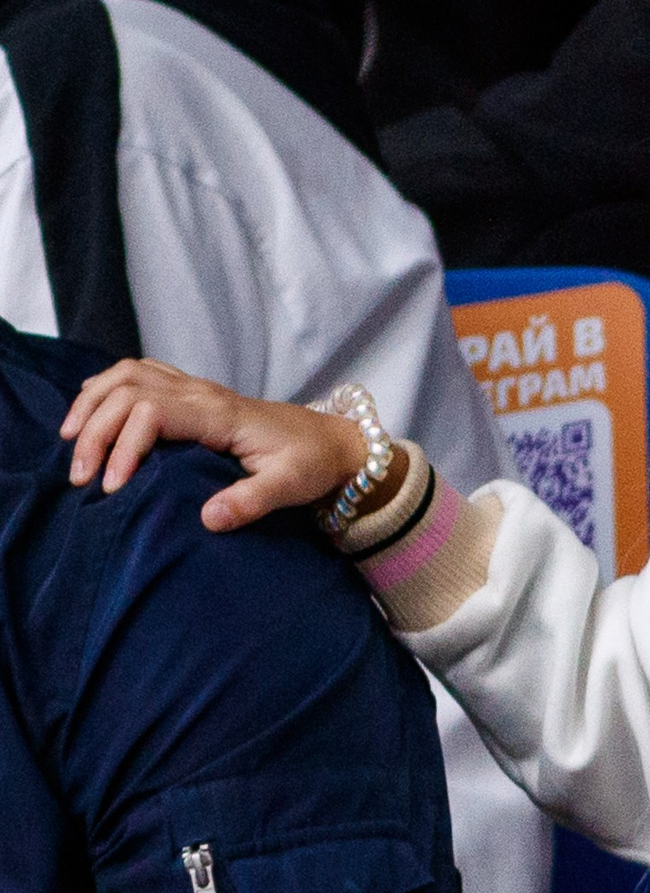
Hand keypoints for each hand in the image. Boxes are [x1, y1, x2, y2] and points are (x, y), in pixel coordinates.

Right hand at [61, 360, 368, 531]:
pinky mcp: (194, 393)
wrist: (335, 442)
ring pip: (127, 375)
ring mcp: (196, 388)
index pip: (151, 412)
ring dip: (92, 404)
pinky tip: (91, 410)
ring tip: (71, 443)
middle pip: (127, 391)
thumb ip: (252, 502)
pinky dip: (107, 387)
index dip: (123, 445)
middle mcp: (202, 393)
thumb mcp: (291, 487)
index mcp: (219, 413)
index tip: (113, 488)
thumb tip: (207, 518)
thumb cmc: (312, 463)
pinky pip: (141, 374)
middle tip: (80, 477)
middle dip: (94, 430)